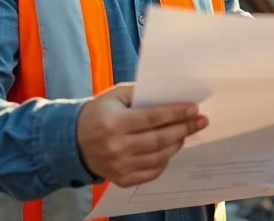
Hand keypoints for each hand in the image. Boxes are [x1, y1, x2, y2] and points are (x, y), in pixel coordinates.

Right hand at [76, 83, 207, 187]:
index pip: (152, 118)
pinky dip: (165, 160)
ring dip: (177, 143)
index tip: (194, 109)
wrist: (72, 142)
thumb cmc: (98, 113)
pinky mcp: (122, 179)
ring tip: (186, 132)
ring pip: (159, 157)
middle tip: (201, 121)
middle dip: (184, 129)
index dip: (176, 114)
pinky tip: (170, 148)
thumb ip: (141, 94)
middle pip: (160, 139)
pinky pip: (152, 172)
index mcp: (114, 123)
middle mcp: (117, 147)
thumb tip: (171, 97)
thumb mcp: (115, 96)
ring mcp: (119, 166)